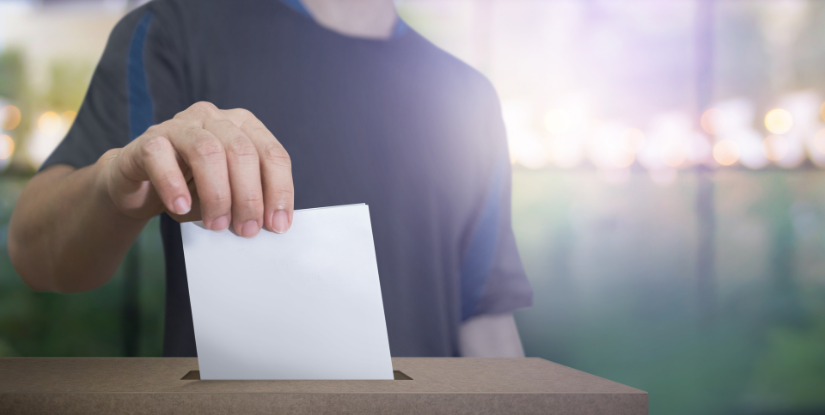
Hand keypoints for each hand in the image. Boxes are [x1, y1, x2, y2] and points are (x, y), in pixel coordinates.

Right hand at [98, 101, 292, 237]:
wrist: (142, 187)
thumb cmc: (192, 189)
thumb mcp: (228, 195)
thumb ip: (248, 202)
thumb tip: (268, 224)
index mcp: (243, 127)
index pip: (272, 154)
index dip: (279, 190)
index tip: (277, 225)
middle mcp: (215, 118)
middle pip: (242, 152)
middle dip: (249, 196)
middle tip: (247, 230)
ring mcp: (180, 125)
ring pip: (207, 151)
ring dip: (217, 194)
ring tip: (216, 224)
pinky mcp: (149, 140)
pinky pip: (161, 157)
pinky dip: (173, 184)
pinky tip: (180, 207)